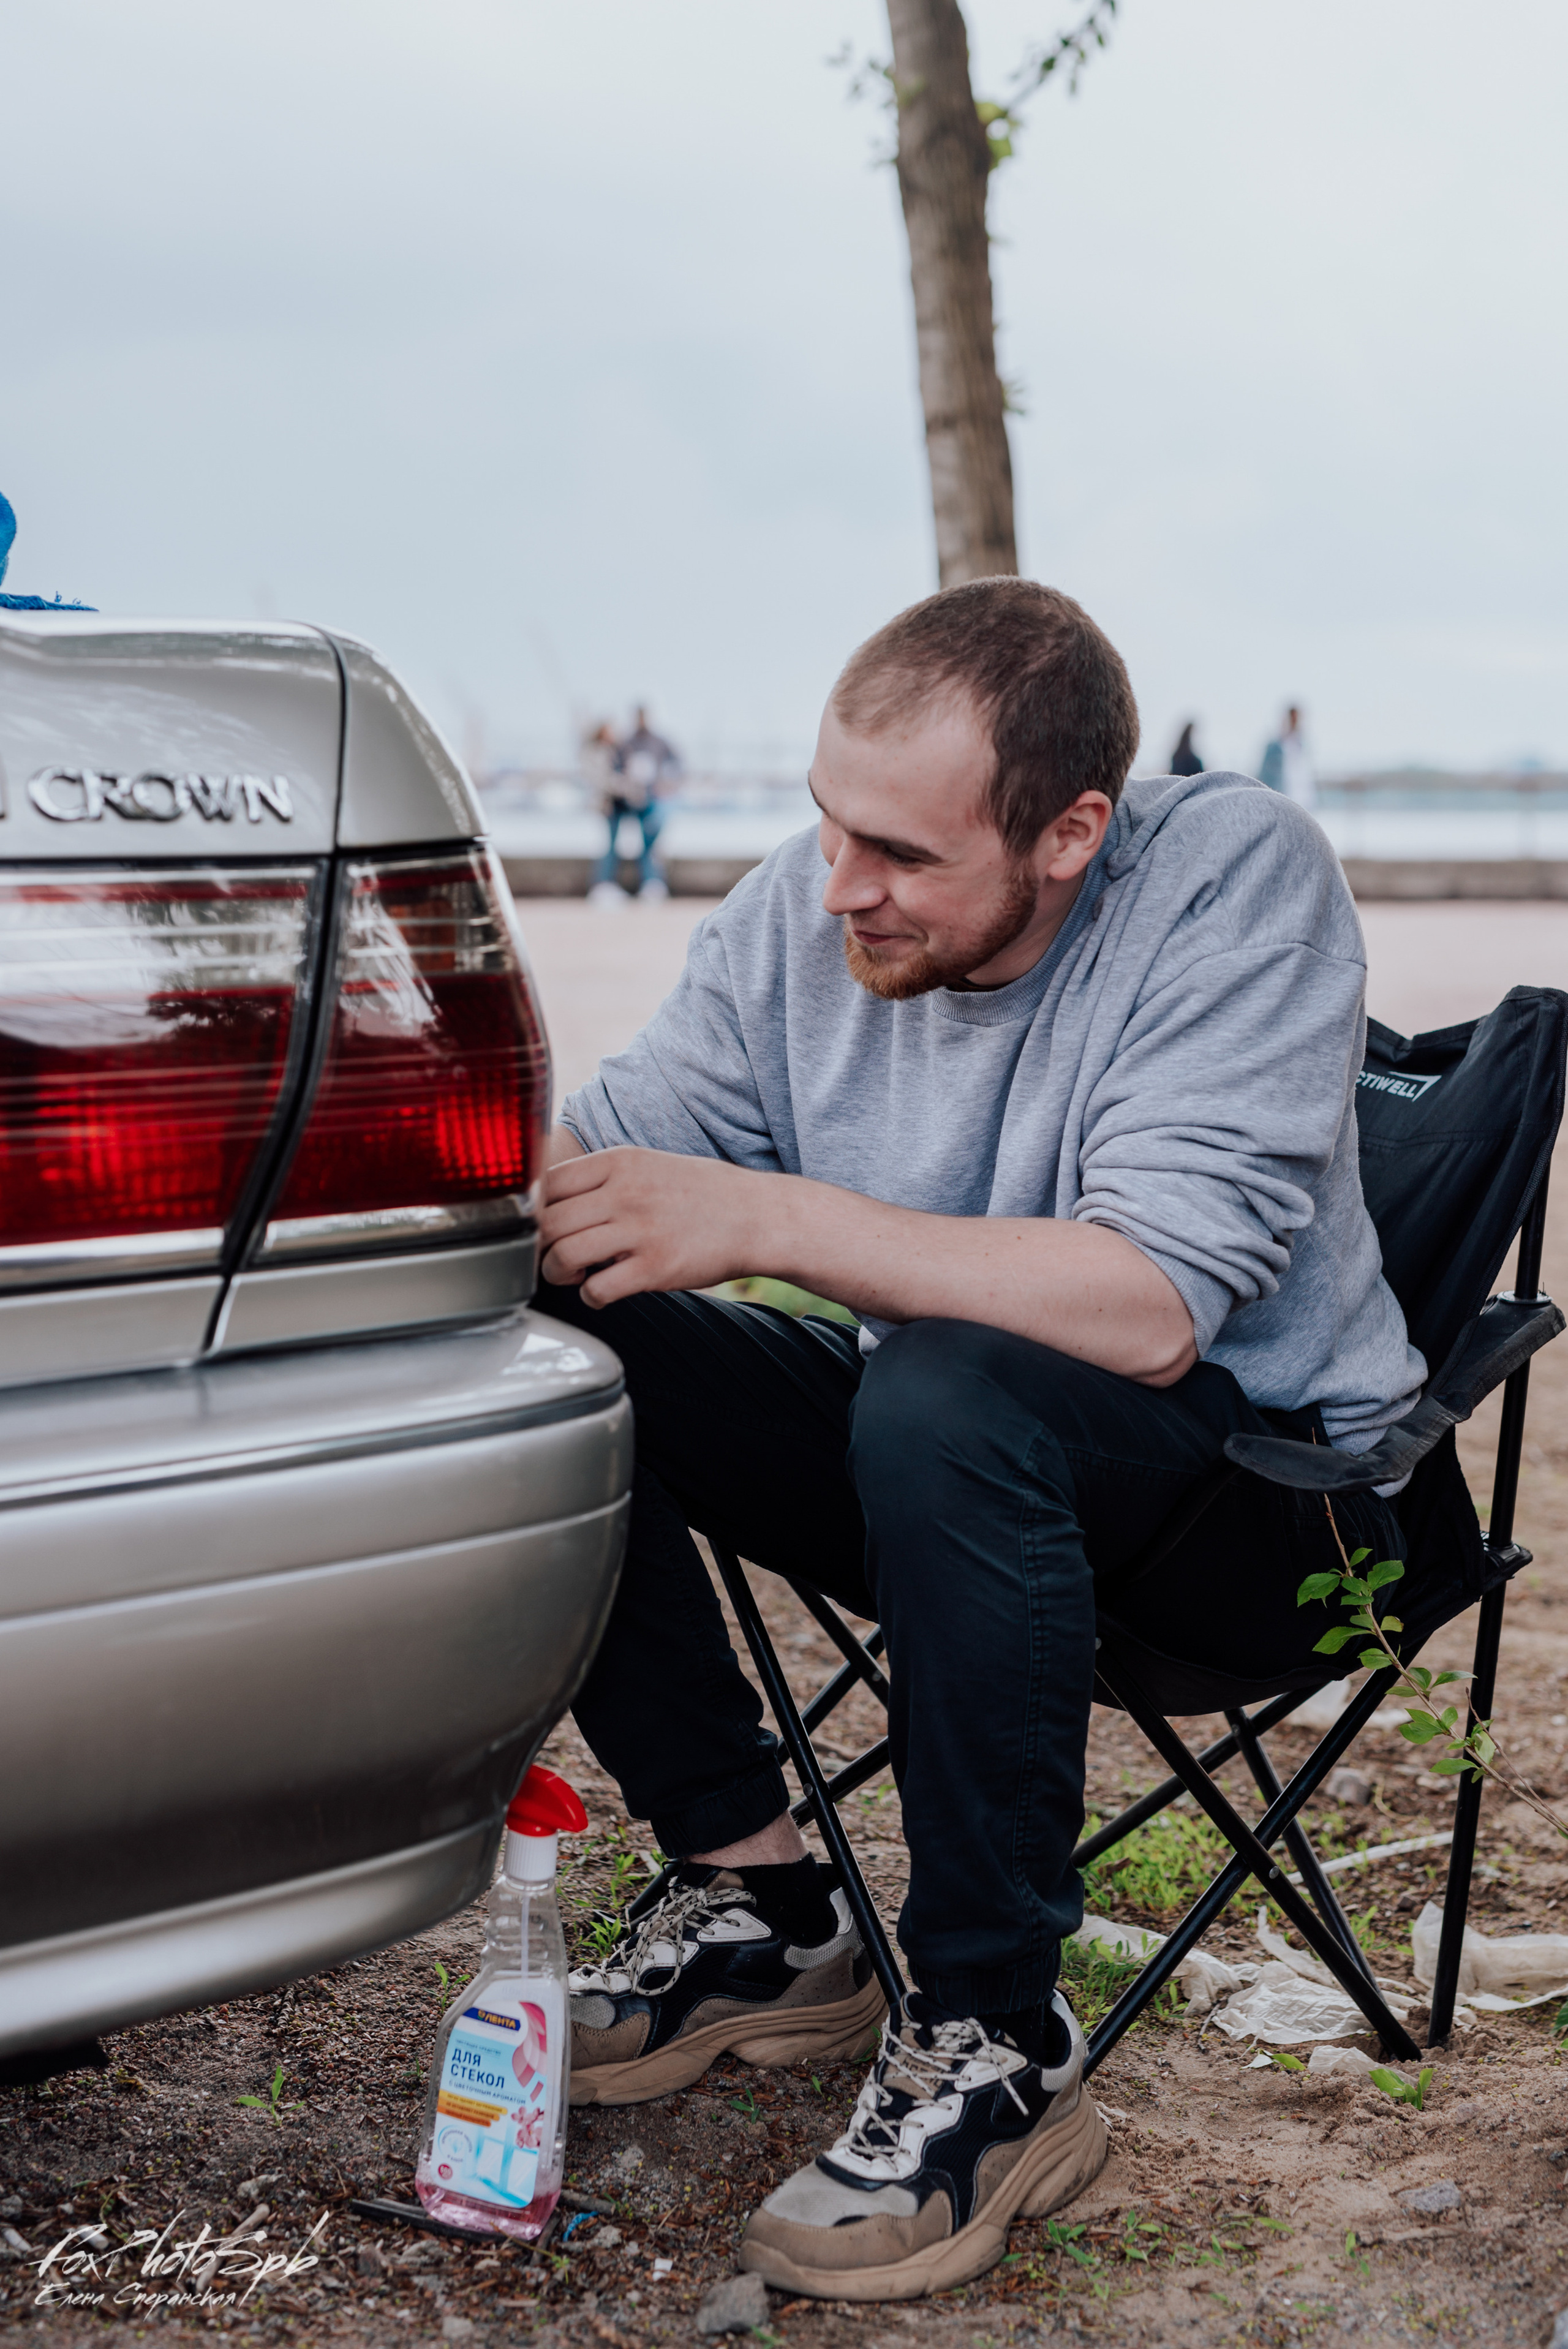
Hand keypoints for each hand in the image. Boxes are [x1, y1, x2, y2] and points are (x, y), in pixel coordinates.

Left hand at [539, 1147, 766, 1306]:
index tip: (540, 1226)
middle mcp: (625, 1192)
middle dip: (540, 1246)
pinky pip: (597, 1289)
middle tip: (554, 1256)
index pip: (547, 1183)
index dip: (532, 1210)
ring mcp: (640, 1230)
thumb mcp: (648, 1166)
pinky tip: (601, 1291)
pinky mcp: (655, 1268)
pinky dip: (589, 1297)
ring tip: (574, 1275)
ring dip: (558, 1273)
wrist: (758, 1216)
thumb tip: (549, 1201)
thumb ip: (603, 1179)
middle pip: (547, 1222)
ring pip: (563, 1255)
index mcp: (619, 1162)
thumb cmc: (701, 1193)